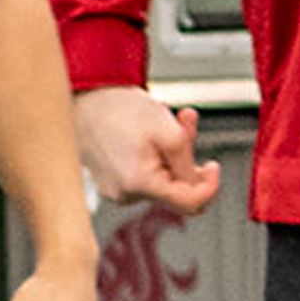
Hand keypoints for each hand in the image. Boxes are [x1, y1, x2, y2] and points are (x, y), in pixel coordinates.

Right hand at [75, 85, 218, 216]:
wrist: (85, 96)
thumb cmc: (121, 110)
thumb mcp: (171, 133)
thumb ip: (189, 165)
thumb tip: (199, 185)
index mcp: (138, 185)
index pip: (191, 204)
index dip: (211, 186)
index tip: (214, 165)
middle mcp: (124, 194)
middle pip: (177, 189)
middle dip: (189, 159)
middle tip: (187, 125)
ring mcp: (116, 190)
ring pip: (164, 180)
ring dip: (173, 152)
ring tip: (167, 122)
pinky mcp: (112, 181)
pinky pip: (146, 174)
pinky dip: (156, 154)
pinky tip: (151, 132)